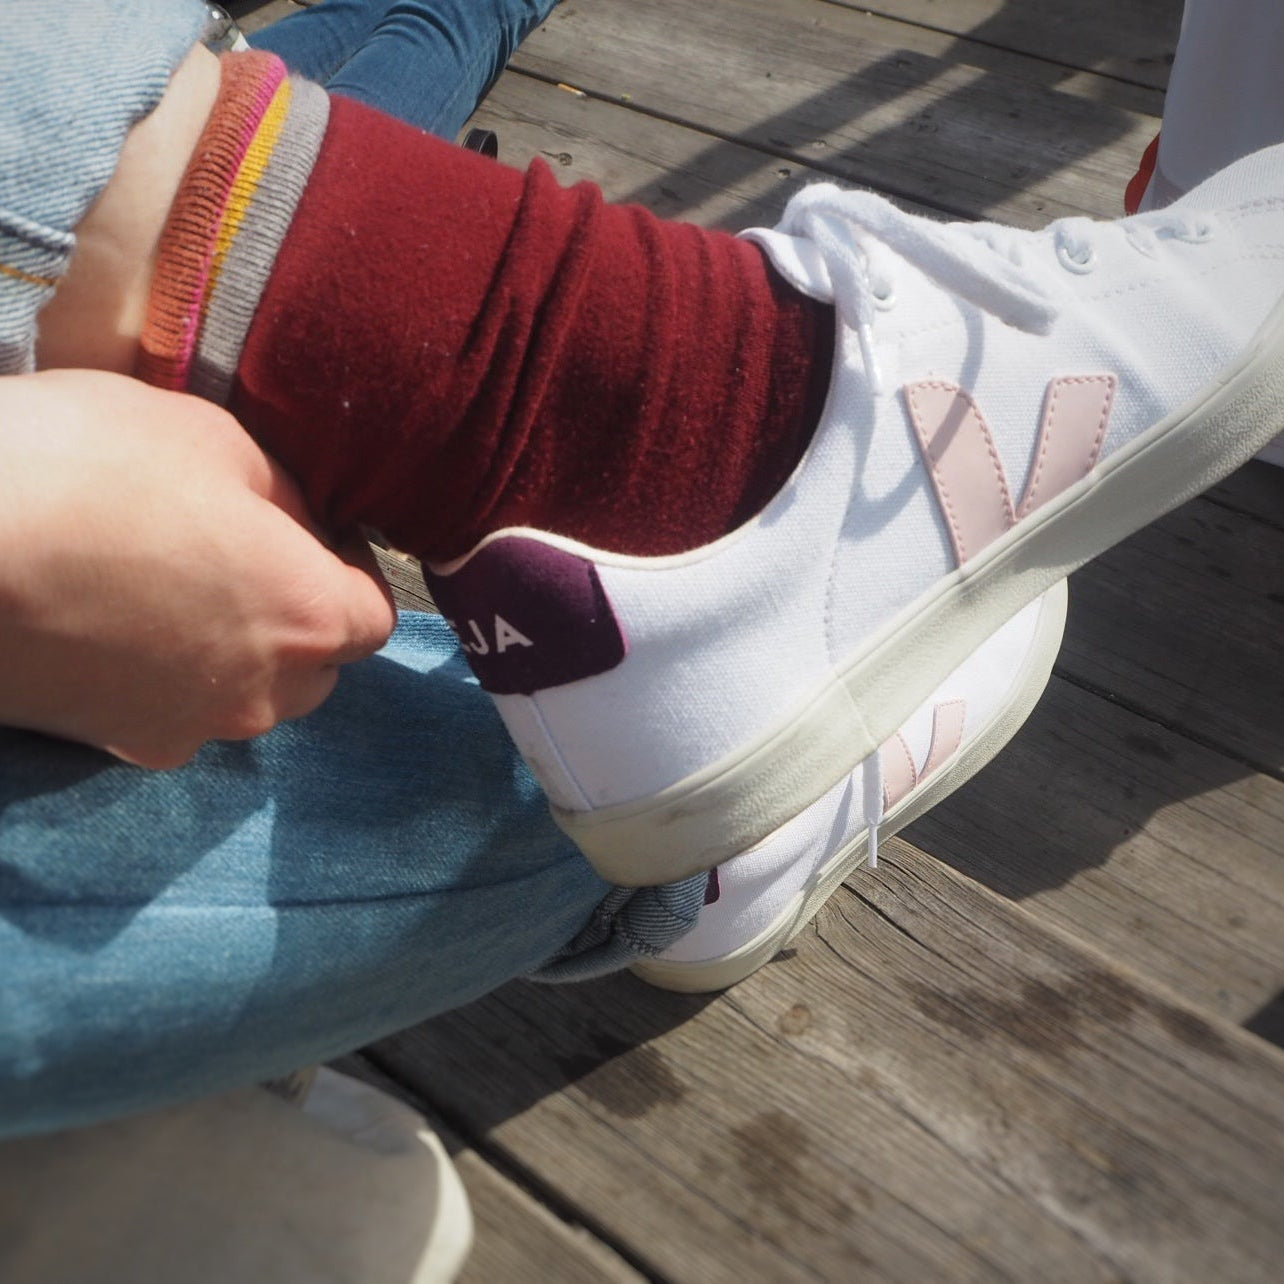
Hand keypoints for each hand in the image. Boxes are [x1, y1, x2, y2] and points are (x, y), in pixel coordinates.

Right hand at [0, 370, 395, 766]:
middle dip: (297, 614)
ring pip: (247, 695)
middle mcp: (263, 692)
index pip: (374, 615)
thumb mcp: (213, 439)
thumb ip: (283, 494)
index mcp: (306, 616)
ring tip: (174, 587)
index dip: (350, 568)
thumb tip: (299, 520)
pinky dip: (166, 676)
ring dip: (235, 651)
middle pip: (317, 664)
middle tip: (245, 553)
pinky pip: (172, 712)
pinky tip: (116, 623)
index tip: (316, 531)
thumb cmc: (87, 467)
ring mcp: (187, 727)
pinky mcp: (113, 743)